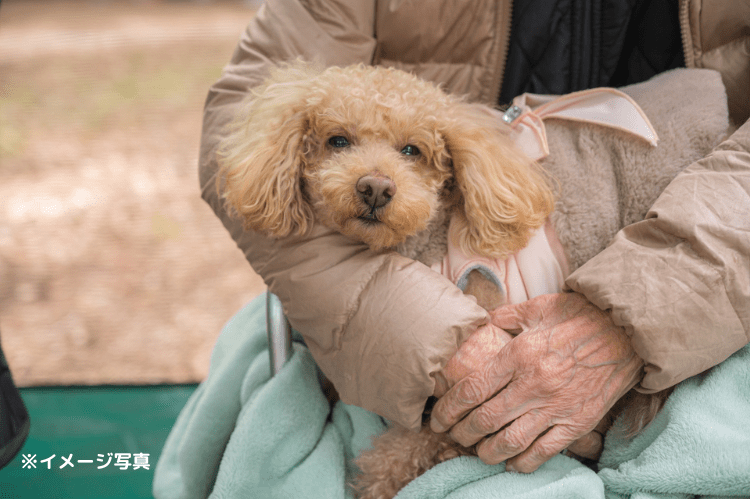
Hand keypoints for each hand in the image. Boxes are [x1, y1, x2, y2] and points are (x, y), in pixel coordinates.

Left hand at [430, 292, 643, 471]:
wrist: (628, 331)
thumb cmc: (580, 316)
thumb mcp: (537, 307)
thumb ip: (503, 316)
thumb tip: (478, 321)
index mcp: (519, 355)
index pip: (472, 390)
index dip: (448, 410)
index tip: (437, 418)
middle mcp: (533, 384)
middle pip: (484, 420)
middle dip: (461, 433)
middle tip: (452, 436)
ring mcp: (556, 407)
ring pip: (509, 442)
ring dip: (486, 452)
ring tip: (477, 451)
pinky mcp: (577, 423)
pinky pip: (543, 452)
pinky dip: (522, 462)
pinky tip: (510, 462)